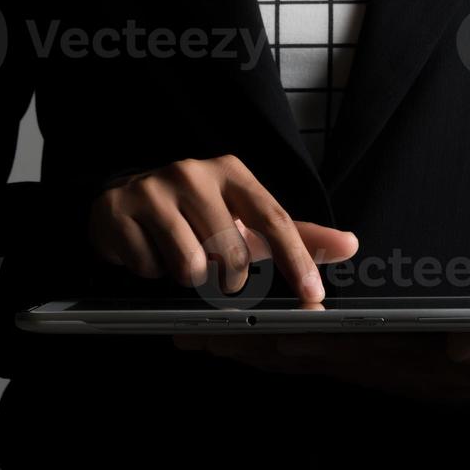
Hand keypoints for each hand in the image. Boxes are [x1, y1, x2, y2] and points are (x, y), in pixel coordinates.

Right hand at [87, 155, 357, 302]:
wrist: (124, 200)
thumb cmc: (197, 214)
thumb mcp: (246, 220)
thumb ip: (298, 235)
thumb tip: (350, 244)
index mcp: (230, 172)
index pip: (274, 219)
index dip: (296, 261)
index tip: (313, 297)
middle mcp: (192, 173)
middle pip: (231, 252)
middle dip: (228, 277)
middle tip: (215, 271)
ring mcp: (152, 189)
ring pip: (190, 266)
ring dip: (187, 276)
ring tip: (178, 255)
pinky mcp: (118, 211)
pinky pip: (149, 268)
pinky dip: (152, 272)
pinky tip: (148, 251)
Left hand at [174, 331, 469, 404]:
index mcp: (390, 354)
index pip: (336, 345)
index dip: (295, 338)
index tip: (262, 329)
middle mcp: (357, 362)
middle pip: (291, 353)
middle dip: (244, 343)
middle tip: (197, 332)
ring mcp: (343, 363)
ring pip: (280, 356)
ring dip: (236, 348)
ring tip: (190, 336)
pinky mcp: (336, 359)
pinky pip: (286, 356)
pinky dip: (250, 348)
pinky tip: (218, 341)